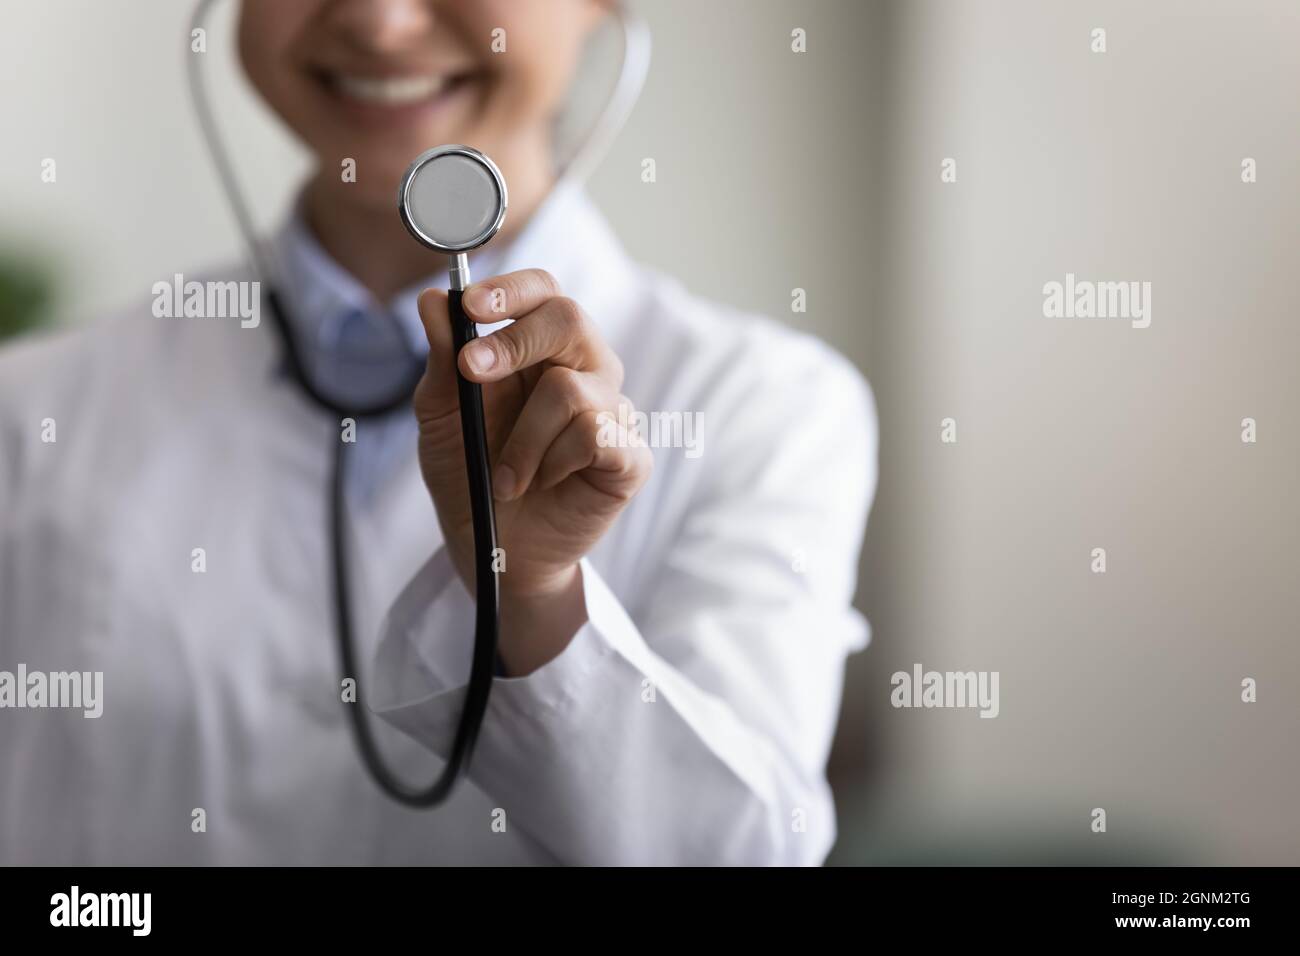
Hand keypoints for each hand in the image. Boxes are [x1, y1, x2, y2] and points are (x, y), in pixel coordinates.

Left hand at [414, 269, 652, 674]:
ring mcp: (611, 412)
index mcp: (540, 349)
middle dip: (516, 341)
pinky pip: (595, 435)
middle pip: (570, 318)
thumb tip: (432, 299)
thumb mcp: (442, 416)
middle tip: (472, 372)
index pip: (543, 292)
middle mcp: (584, 370)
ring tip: (505, 476)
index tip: (470, 305)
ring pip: (571, 389)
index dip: (512, 290)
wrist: (493, 550)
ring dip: (522, 439)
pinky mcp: (630, 456)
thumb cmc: (472, 476)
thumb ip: (442, 359)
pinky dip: (554, 462)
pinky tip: (543, 483)